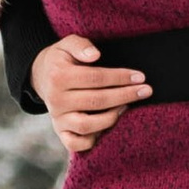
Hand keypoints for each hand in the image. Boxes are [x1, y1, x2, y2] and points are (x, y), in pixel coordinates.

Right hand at [32, 34, 148, 154]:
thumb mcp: (68, 44)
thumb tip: (95, 55)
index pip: (96, 78)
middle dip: (125, 95)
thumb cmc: (63, 59)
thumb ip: (81, 45)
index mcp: (59, 76)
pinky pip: (76, 144)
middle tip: (146, 90)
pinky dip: (93, 140)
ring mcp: (57, 118)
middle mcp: (56, 100)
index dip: (120, 77)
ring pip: (87, 126)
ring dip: (112, 117)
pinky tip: (109, 125)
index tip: (140, 77)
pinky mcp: (60, 132)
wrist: (42, 76)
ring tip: (127, 106)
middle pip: (96, 101)